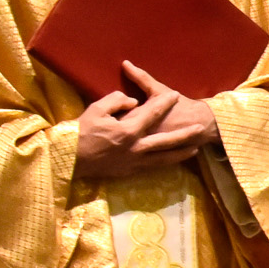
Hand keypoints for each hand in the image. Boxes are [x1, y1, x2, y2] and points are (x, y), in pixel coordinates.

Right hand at [74, 60, 220, 178]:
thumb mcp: (96, 109)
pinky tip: (171, 161)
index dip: (165, 103)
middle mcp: (135, 149)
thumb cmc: (80, 131)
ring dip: (180, 154)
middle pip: (167, 142)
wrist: (68, 159)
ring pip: (163, 159)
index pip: (152, 114)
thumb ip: (117, 101)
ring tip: (195, 150)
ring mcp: (133, 163)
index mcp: (128, 131)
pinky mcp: (127, 172)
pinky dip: (164, 163)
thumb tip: (133, 102)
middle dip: (185, 135)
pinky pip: (151, 167)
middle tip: (201, 129)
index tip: (175, 95)